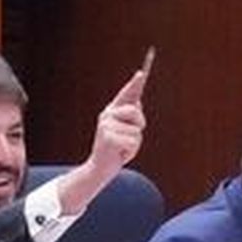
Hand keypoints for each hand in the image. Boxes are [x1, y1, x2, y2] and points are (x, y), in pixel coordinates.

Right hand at [56, 58, 150, 215]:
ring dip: (135, 144)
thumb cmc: (115, 149)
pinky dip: (132, 152)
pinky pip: (133, 142)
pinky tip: (121, 154)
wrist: (100, 168)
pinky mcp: (109, 139)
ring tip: (123, 148)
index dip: (134, 84)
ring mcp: (106, 127)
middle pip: (135, 112)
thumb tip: (137, 103)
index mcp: (111, 112)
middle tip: (130, 137)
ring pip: (136, 131)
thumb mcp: (124, 132)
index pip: (125, 95)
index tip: (142, 73)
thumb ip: (129, 118)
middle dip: (139, 125)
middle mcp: (107, 116)